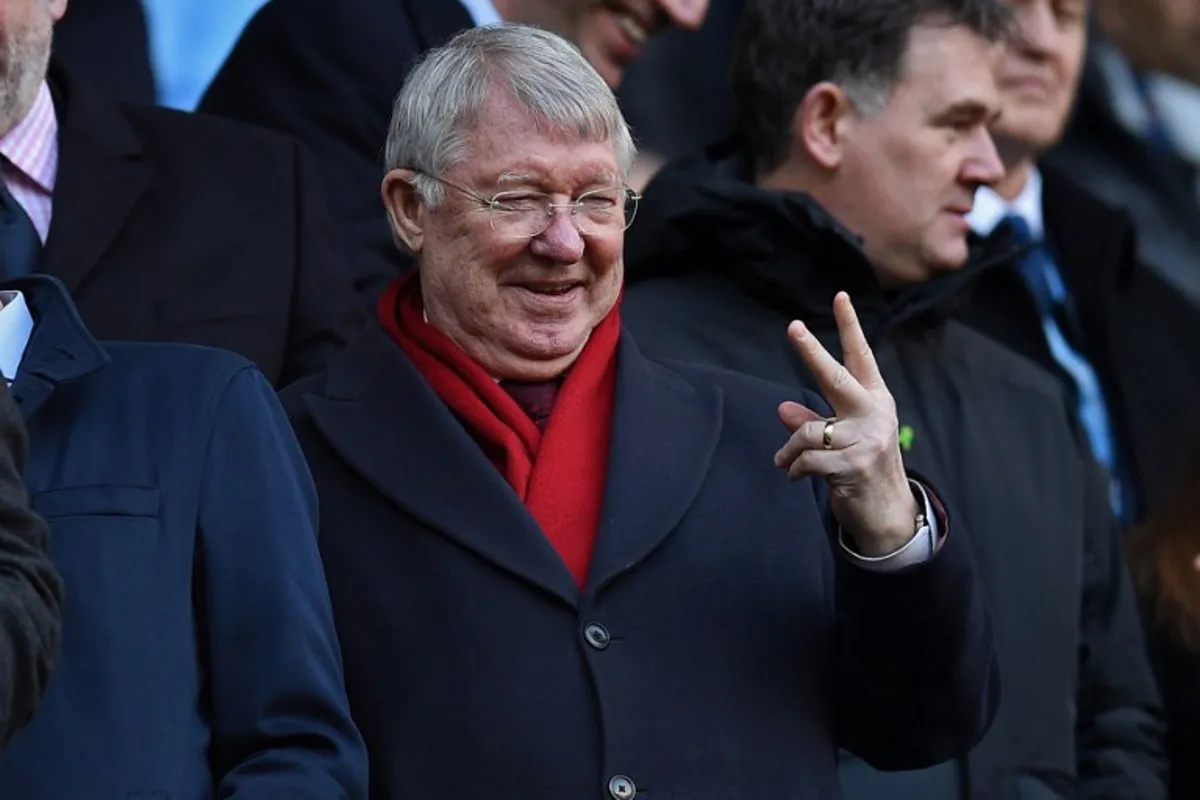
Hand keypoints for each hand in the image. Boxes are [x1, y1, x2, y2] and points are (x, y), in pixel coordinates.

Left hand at [773, 292, 917, 555]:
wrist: (888, 516)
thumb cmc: (862, 471)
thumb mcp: (842, 441)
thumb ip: (815, 421)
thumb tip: (782, 409)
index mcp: (875, 400)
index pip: (861, 357)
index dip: (850, 326)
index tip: (840, 296)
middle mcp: (874, 413)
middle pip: (835, 376)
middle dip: (811, 352)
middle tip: (793, 327)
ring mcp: (866, 438)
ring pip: (808, 430)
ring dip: (789, 449)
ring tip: (786, 461)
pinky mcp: (854, 463)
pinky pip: (807, 458)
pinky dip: (794, 469)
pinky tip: (797, 477)